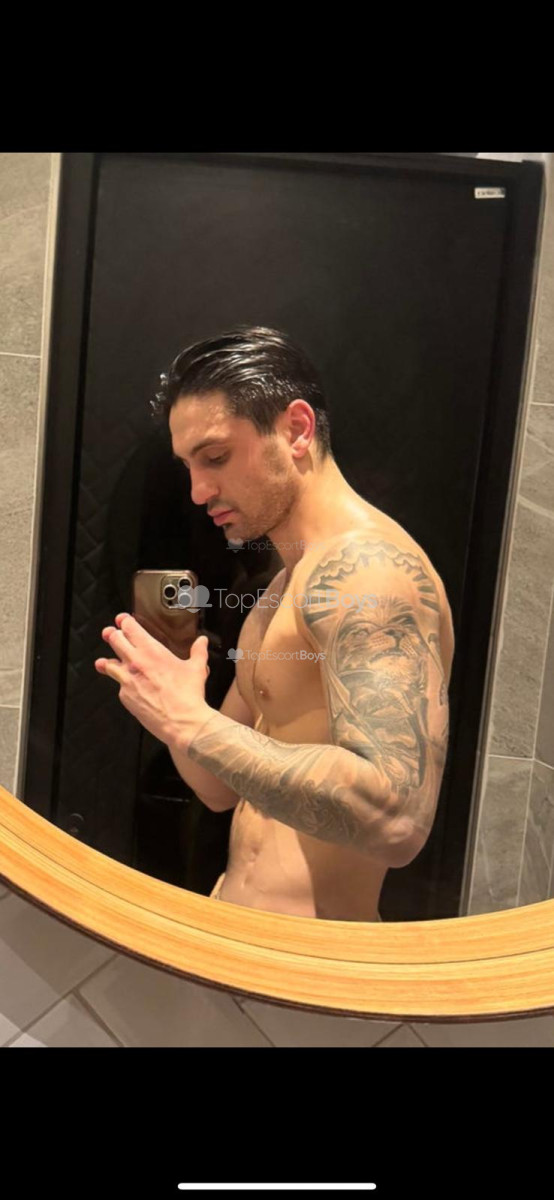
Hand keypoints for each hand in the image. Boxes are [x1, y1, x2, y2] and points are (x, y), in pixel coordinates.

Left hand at [94, 613, 211, 749]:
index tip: (122, 620)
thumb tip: (202, 642)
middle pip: (114, 640)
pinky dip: (122, 684)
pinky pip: (118, 686)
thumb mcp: (197, 668)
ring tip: (105, 661)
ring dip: (107, 660)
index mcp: (152, 651)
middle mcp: (136, 662)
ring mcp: (127, 680)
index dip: (124, 621)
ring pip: (108, 664)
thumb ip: (199, 651)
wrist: (182, 721)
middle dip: (112, 635)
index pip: (130, 628)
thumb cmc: (189, 695)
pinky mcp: (124, 697)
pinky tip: (125, 686)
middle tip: (112, 634)